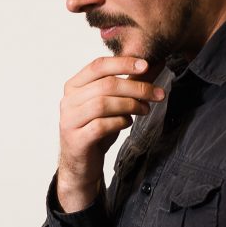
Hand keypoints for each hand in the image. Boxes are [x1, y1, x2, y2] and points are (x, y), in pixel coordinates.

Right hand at [56, 56, 164, 211]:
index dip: (123, 63)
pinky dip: (120, 122)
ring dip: (130, 105)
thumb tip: (155, 63)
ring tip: (144, 109)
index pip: (98, 66)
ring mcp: (69, 121)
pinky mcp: (76, 140)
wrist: (81, 163)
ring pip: (103, 104)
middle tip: (157, 93)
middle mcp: (68, 101)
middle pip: (105, 85)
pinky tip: (127, 123)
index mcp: (74, 86)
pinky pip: (101, 126)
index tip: (146, 65)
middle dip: (136, 87)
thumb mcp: (114, 103)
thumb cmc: (97, 130)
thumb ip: (131, 82)